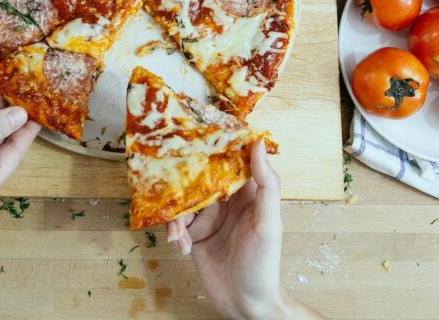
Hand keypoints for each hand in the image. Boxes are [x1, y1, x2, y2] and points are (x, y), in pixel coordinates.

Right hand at [166, 141, 318, 318]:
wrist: (246, 306)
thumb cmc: (264, 266)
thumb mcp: (268, 223)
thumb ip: (267, 184)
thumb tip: (257, 144)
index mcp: (246, 194)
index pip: (229, 161)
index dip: (214, 148)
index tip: (195, 136)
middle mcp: (225, 202)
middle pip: (198, 179)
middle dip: (183, 183)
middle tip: (170, 185)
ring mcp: (208, 219)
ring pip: (183, 200)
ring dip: (176, 215)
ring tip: (180, 234)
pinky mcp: (193, 236)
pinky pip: (176, 223)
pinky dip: (174, 231)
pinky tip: (182, 246)